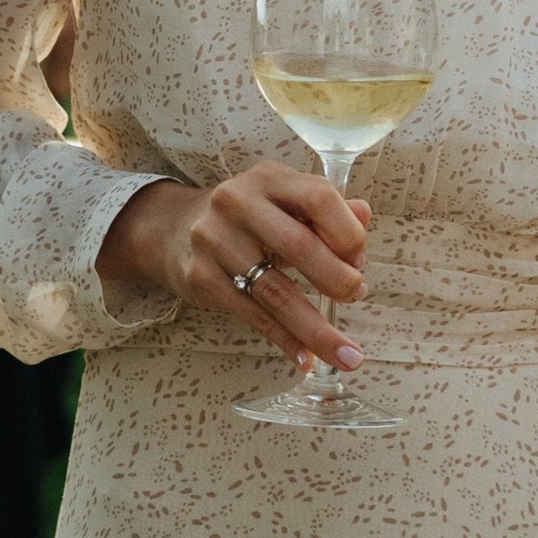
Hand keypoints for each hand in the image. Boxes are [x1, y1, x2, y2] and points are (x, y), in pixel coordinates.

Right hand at [98, 160, 373, 374]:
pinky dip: (284, 340)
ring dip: (316, 328)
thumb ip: (324, 209)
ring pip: (275, 291)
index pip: (317, 197)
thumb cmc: (246, 216)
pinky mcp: (201, 277)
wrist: (173, 229)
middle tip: (357, 296)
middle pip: (297, 245)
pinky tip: (305, 358)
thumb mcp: (282, 199)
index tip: (360, 260)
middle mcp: (237, 202)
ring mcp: (214, 240)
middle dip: (336, 279)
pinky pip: (252, 315)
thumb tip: (364, 217)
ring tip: (347, 355)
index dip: (347, 231)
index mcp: (268, 179)